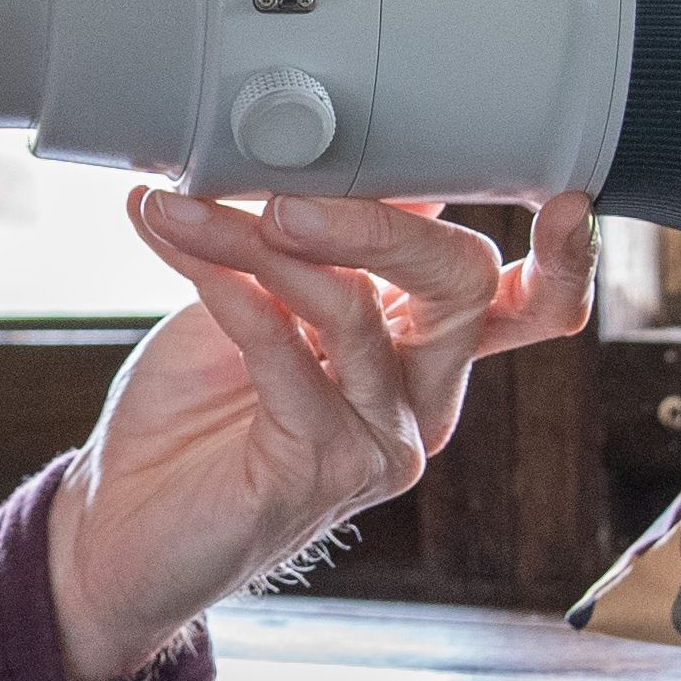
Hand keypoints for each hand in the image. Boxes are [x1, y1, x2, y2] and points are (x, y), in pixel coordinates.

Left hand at [45, 191, 599, 680]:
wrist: (116, 522)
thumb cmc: (190, 413)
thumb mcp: (256, 298)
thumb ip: (312, 242)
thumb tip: (365, 158)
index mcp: (425, 352)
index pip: (523, 304)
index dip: (563, 260)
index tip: (565, 199)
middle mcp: (422, 399)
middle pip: (460, 287)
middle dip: (379, 220)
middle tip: (283, 194)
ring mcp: (383, 442)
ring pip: (355, 311)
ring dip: (260, 243)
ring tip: (187, 209)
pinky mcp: (326, 473)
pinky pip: (289, 359)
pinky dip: (234, 293)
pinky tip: (188, 254)